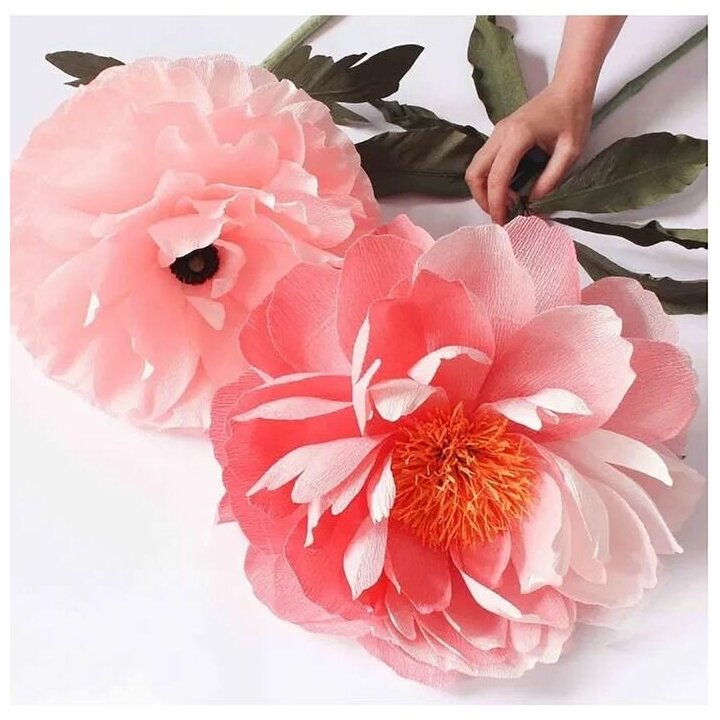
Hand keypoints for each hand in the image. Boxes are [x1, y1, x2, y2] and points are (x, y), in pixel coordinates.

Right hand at [465, 80, 592, 223]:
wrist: (569, 88)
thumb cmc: (573, 115)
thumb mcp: (571, 152)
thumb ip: (551, 180)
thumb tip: (533, 204)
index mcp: (517, 136)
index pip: (496, 177)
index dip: (496, 203)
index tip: (503, 221)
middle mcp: (500, 134)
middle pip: (475, 174)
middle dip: (483, 199)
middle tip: (502, 214)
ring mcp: (496, 133)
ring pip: (475, 168)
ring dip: (484, 190)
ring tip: (507, 203)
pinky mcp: (499, 136)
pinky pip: (484, 162)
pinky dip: (489, 180)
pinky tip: (508, 189)